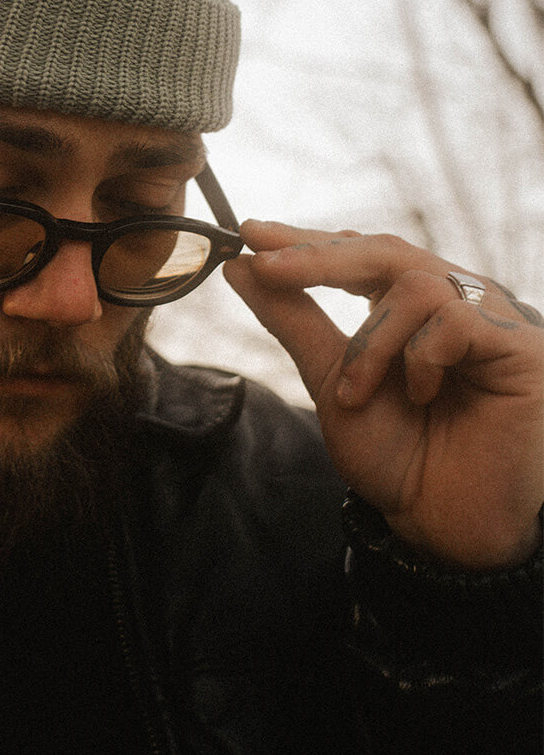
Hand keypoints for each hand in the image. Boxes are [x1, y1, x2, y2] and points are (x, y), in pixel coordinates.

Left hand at [224, 221, 543, 569]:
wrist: (436, 520)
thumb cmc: (393, 453)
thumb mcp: (328, 376)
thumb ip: (291, 317)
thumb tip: (240, 265)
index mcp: (411, 305)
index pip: (358, 252)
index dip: (306, 240)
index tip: (249, 233)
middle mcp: (454, 301)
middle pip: (385, 250)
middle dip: (319, 258)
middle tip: (268, 266)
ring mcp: (491, 319)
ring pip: (415, 285)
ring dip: (371, 342)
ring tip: (356, 393)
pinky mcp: (523, 347)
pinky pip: (456, 320)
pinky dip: (421, 358)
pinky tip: (422, 396)